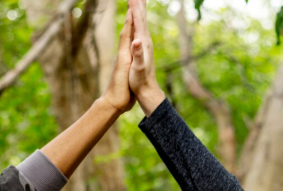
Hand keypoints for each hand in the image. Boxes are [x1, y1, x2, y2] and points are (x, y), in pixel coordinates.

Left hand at [100, 9, 135, 114]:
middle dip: (131, 18)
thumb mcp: (125, 73)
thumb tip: (133, 43)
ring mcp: (124, 60)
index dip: (131, 20)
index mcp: (124, 55)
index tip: (133, 5)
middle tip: (133, 3)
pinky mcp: (127, 66)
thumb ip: (130, 57)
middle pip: (127, 32)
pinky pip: (131, 48)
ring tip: (134, 16)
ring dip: (132, 26)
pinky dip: (133, 40)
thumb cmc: (120, 90)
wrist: (113, 104)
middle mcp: (123, 55)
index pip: (127, 33)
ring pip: (129, 39)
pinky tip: (134, 39)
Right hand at [128, 0, 164, 115]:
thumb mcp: (138, 67)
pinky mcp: (144, 49)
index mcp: (143, 43)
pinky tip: (138, 22)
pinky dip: (139, 22)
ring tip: (137, 2)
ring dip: (139, 11)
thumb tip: (137, 41)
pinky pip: (141, 30)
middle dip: (138, 5)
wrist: (148, 90)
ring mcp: (145, 44)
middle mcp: (146, 41)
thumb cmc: (141, 80)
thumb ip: (137, 54)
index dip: (134, 8)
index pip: (138, 21)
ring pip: (142, 23)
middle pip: (142, 19)